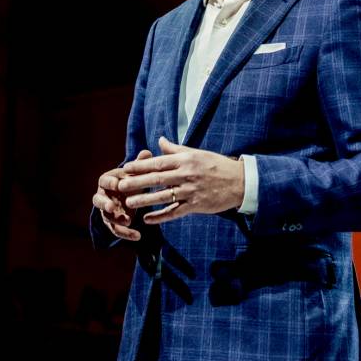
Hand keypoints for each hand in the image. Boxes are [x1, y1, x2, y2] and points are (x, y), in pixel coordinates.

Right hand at [92, 149, 152, 241]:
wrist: (131, 194)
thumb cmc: (132, 180)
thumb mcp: (137, 173)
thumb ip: (140, 165)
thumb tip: (147, 152)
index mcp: (107, 181)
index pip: (104, 181)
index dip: (109, 183)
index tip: (117, 184)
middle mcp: (103, 196)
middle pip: (98, 201)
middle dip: (104, 204)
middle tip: (112, 208)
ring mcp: (106, 211)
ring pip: (106, 217)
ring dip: (115, 220)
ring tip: (128, 221)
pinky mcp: (112, 223)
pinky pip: (116, 229)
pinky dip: (125, 233)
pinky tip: (137, 236)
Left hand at [116, 136, 244, 224]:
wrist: (240, 182)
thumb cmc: (216, 165)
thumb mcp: (197, 153)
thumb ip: (176, 149)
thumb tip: (159, 141)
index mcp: (186, 160)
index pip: (159, 162)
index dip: (141, 165)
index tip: (126, 168)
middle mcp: (187, 174)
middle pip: (157, 179)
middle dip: (137, 182)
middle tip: (120, 185)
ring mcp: (191, 191)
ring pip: (164, 196)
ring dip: (145, 200)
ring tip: (130, 202)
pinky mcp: (196, 205)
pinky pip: (175, 212)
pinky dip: (161, 216)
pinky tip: (148, 220)